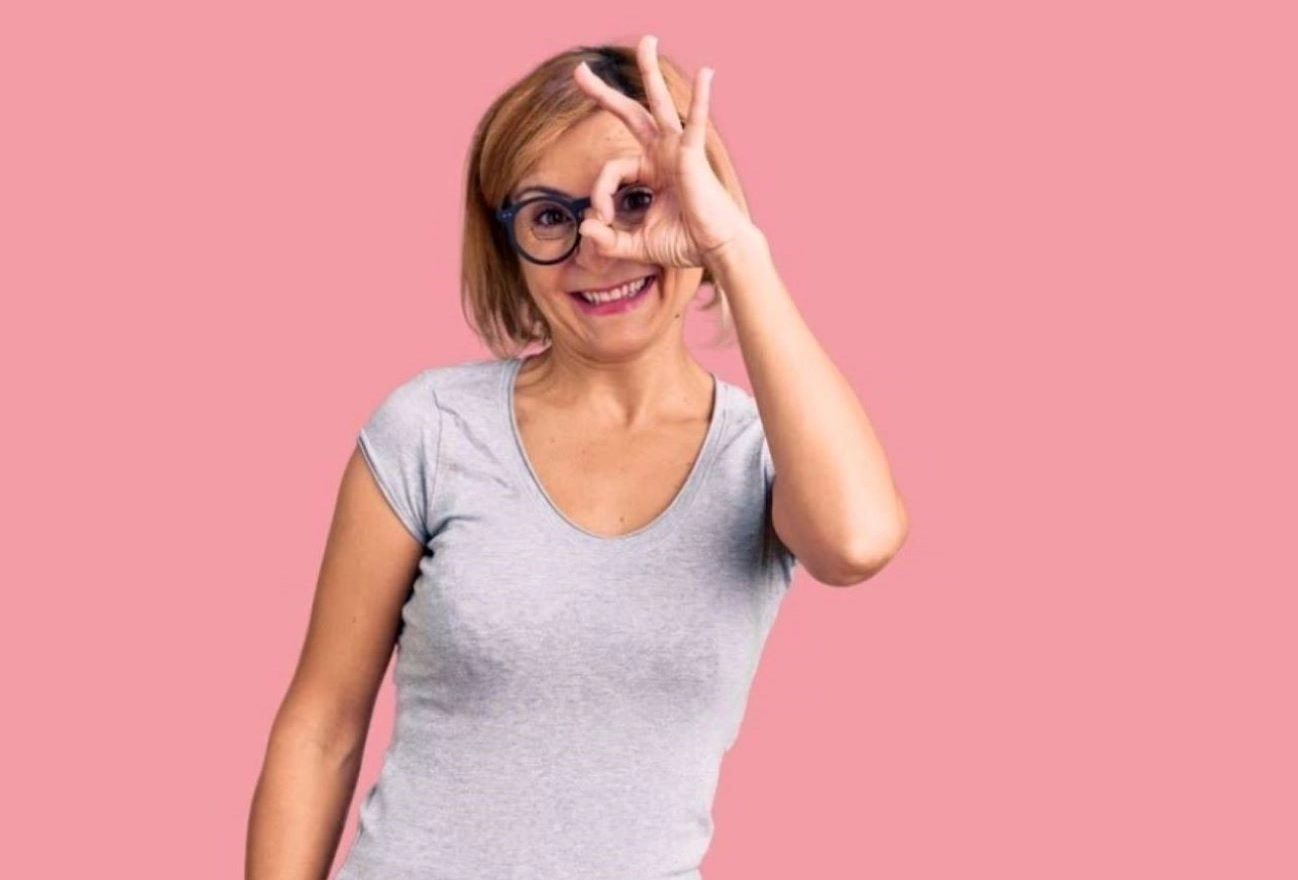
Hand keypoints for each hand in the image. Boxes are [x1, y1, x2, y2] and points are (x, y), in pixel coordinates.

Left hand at [572, 35, 754, 269]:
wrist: (716, 250)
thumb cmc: (684, 242)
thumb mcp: (636, 244)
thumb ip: (608, 240)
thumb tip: (585, 228)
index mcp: (650, 170)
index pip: (612, 171)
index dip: (600, 194)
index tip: (602, 220)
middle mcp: (662, 153)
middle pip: (631, 114)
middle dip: (604, 93)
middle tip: (581, 72)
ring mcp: (678, 150)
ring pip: (660, 104)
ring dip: (650, 71)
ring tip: (647, 41)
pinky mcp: (693, 155)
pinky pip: (697, 122)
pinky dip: (703, 98)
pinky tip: (707, 74)